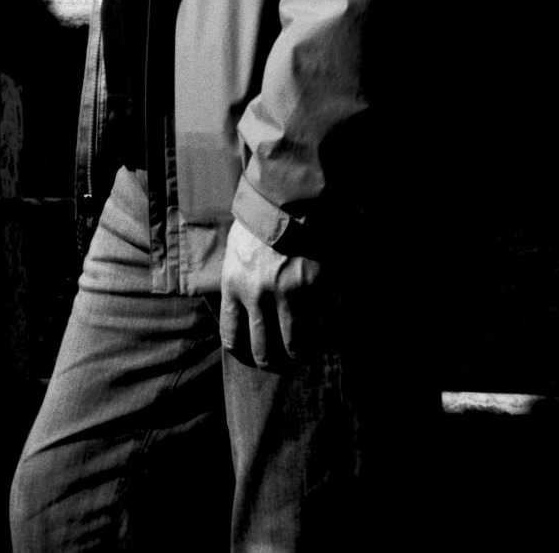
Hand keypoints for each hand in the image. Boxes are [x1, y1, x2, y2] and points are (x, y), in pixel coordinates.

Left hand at [217, 219, 318, 370]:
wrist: (291, 195)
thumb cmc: (261, 218)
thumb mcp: (236, 249)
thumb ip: (237, 280)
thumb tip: (241, 306)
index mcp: (235, 284)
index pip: (232, 335)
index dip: (241, 350)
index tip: (249, 353)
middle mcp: (260, 295)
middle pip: (264, 349)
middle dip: (272, 361)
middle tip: (279, 363)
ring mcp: (291, 294)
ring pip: (296, 344)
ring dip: (301, 353)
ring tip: (305, 354)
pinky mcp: (318, 287)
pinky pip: (323, 323)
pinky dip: (326, 331)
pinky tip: (326, 332)